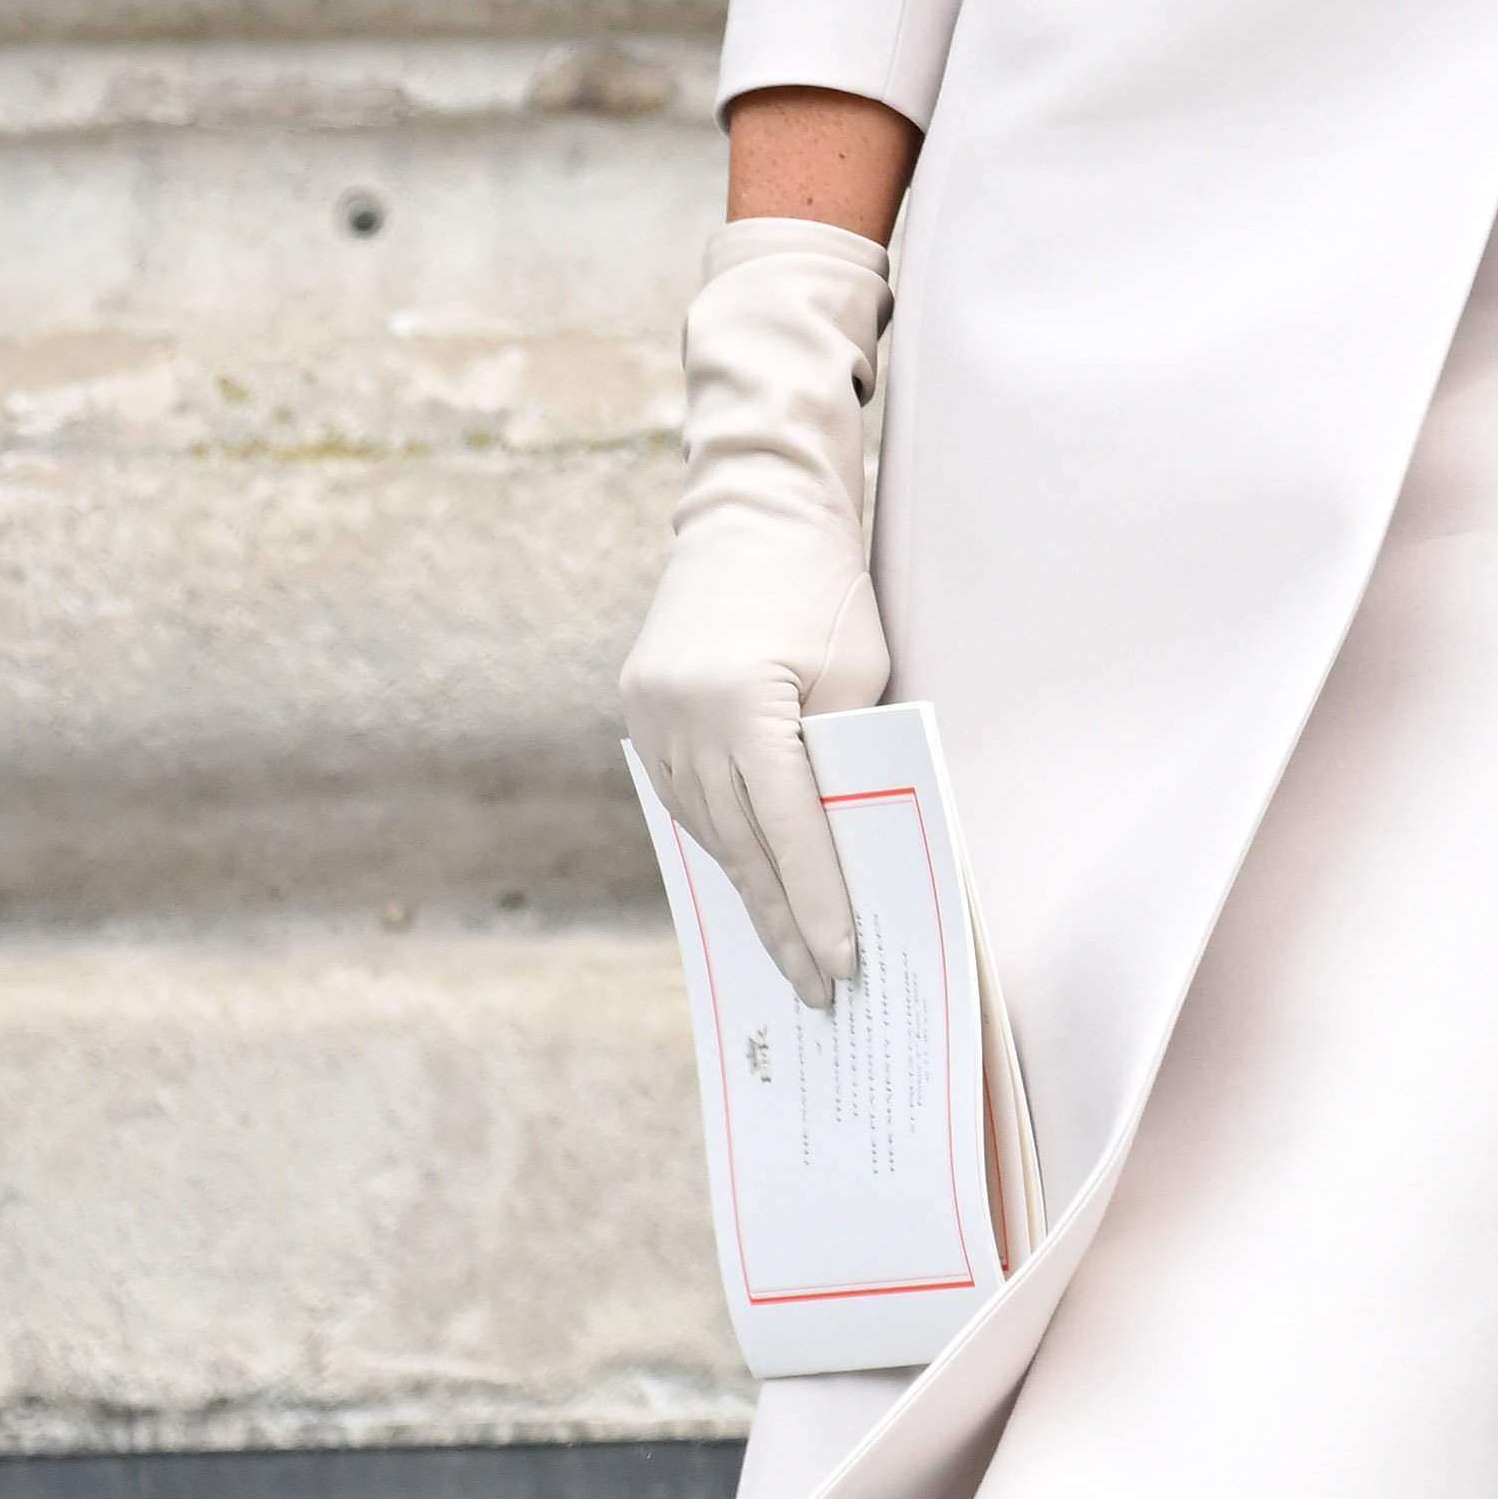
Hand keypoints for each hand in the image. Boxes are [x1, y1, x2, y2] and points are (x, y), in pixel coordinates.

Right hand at [621, 217, 898, 1007]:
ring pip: (707, 832)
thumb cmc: (823, 582)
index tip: (843, 962)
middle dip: (782, 922)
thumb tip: (850, 850)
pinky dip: (724, 843)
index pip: (787, 830)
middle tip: (818, 991)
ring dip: (750, 890)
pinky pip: (686, 801)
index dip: (816, 903)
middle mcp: (677, 721)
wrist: (752, 507)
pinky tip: (752, 883)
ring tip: (791, 954)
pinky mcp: (639, 714)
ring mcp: (647, 720)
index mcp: (737, 706)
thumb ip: (846, 756)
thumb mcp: (858, 668)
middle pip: (740, 846)